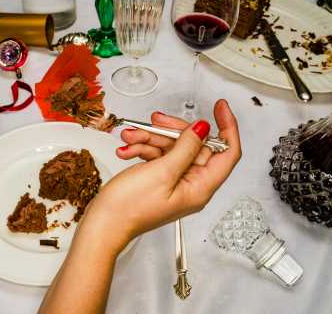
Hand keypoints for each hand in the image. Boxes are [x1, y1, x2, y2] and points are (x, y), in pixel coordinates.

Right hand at [81, 99, 240, 253]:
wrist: (104, 223)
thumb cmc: (129, 209)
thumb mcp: (162, 172)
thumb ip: (186, 147)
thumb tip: (203, 129)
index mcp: (200, 188)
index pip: (227, 153)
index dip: (227, 127)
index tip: (220, 108)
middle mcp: (190, 185)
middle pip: (194, 145)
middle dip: (172, 130)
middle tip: (158, 121)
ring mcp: (173, 181)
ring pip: (172, 147)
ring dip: (150, 139)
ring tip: (132, 137)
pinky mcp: (158, 179)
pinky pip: (157, 155)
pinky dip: (142, 148)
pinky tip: (128, 150)